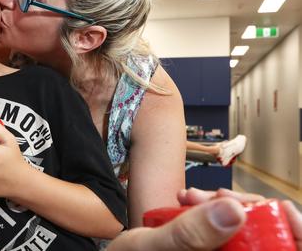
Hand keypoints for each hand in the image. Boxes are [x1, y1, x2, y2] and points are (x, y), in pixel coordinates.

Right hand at [108, 187, 301, 250]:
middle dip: (244, 210)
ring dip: (222, 207)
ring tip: (189, 196)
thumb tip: (235, 212)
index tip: (279, 207)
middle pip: (264, 239)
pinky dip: (208, 211)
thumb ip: (189, 234)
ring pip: (243, 232)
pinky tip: (187, 200)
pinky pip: (222, 229)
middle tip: (217, 195)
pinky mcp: (209, 248)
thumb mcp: (152, 248)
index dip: (292, 231)